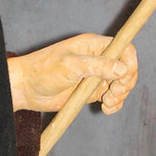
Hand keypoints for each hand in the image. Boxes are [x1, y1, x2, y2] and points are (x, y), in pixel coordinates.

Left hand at [7, 33, 137, 115]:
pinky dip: (114, 104)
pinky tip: (106, 109)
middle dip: (125, 83)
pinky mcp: (92, 91)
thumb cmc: (43, 70)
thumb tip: (122, 69)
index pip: (124, 48)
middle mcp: (98, 58)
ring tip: (107, 103)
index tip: (123, 79)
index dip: (130, 63)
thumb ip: (96, 66)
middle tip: (113, 94)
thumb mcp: (69, 66)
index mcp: (94, 45)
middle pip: (127, 67)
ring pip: (122, 84)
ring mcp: (96, 75)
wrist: (26, 88)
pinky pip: (112, 97)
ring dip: (120, 96)